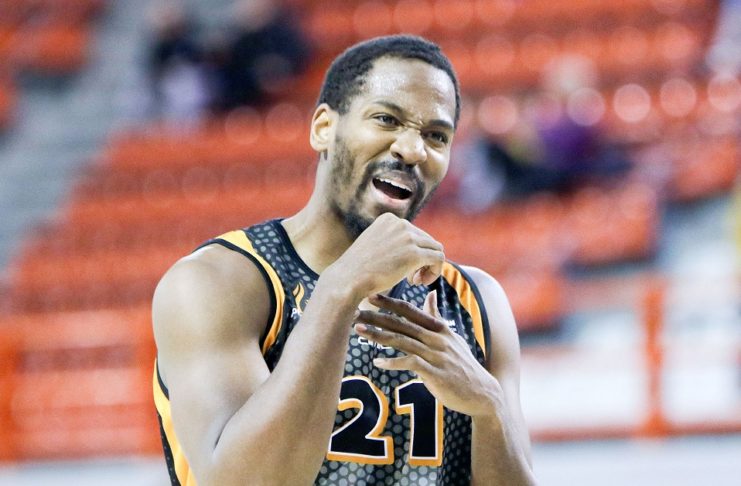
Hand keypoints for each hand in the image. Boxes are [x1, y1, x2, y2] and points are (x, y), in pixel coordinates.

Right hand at [326, 213, 444, 298]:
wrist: (348, 279)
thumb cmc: (357, 269)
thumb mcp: (373, 245)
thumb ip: (390, 242)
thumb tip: (409, 249)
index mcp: (389, 219)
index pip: (414, 233)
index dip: (414, 251)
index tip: (404, 268)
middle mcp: (400, 223)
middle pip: (427, 240)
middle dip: (422, 260)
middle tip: (412, 278)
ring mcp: (408, 237)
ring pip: (436, 249)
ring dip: (429, 266)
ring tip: (416, 281)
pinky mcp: (415, 254)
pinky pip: (439, 259)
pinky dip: (435, 271)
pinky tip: (420, 283)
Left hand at [354, 291, 503, 418]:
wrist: (482, 392)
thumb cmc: (462, 364)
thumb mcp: (451, 337)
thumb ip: (436, 316)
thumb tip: (430, 293)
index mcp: (438, 328)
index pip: (410, 311)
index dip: (390, 303)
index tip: (370, 295)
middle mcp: (437, 338)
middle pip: (402, 324)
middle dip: (377, 316)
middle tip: (355, 311)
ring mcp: (437, 355)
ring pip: (403, 341)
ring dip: (379, 335)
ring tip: (359, 330)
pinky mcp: (436, 373)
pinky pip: (411, 363)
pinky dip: (393, 362)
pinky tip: (377, 362)